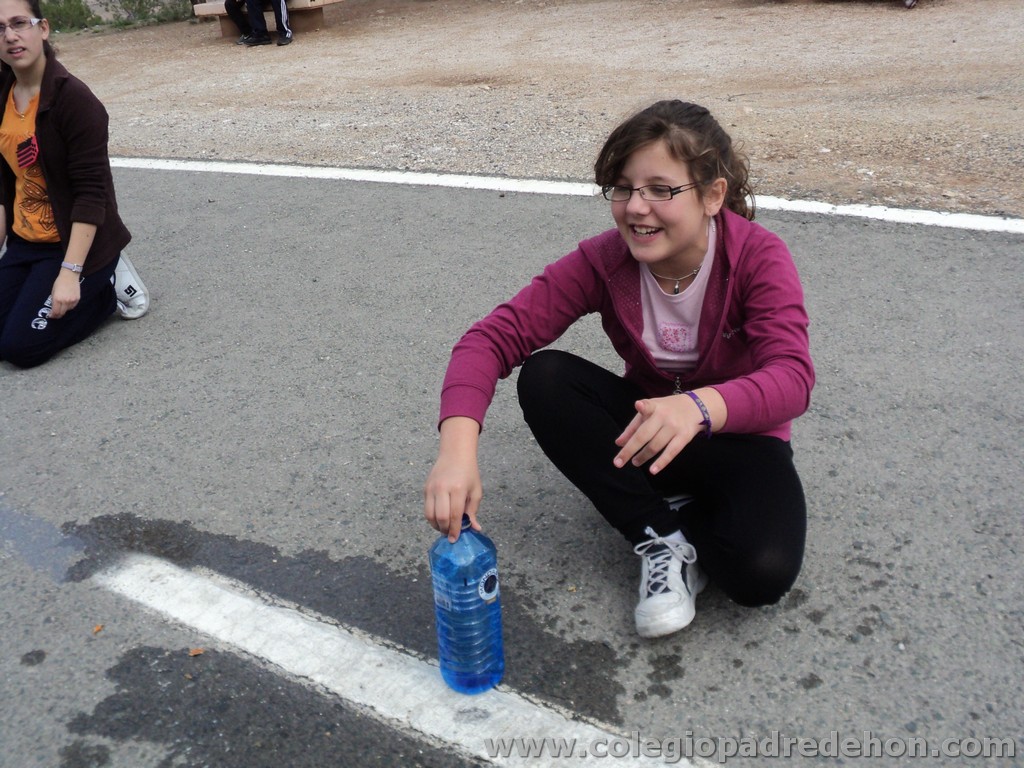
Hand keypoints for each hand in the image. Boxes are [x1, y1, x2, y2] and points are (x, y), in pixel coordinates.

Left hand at [48, 270, 80, 319]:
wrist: (70, 276)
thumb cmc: (59, 282)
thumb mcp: (53, 291)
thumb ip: (54, 300)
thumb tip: (54, 308)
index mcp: (57, 299)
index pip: (55, 312)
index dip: (53, 315)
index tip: (51, 316)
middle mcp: (65, 301)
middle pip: (62, 313)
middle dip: (58, 315)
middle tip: (55, 315)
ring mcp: (72, 301)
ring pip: (68, 310)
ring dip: (64, 309)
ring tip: (62, 306)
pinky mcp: (77, 299)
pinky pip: (73, 306)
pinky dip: (69, 306)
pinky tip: (67, 302)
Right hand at [423, 417, 482, 541]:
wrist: (455, 454)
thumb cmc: (469, 473)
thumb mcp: (476, 491)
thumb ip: (473, 511)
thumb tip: (475, 528)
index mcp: (458, 489)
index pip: (455, 515)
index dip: (455, 529)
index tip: (455, 539)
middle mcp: (443, 488)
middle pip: (440, 517)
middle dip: (445, 529)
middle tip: (450, 534)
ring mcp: (432, 488)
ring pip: (429, 515)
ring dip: (436, 525)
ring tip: (444, 528)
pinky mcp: (425, 489)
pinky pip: (426, 508)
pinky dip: (431, 518)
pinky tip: (439, 519)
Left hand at [613, 395, 703, 474]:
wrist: (695, 407)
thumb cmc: (666, 410)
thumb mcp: (650, 411)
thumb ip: (633, 427)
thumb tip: (619, 443)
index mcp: (654, 407)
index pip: (648, 406)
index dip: (643, 407)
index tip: (638, 405)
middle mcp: (664, 416)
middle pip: (644, 435)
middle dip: (629, 450)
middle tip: (618, 462)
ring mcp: (675, 427)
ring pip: (655, 446)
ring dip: (643, 456)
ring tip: (635, 462)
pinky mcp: (684, 437)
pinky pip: (671, 452)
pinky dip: (661, 462)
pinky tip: (652, 470)